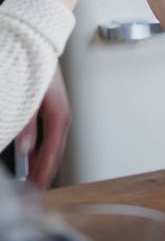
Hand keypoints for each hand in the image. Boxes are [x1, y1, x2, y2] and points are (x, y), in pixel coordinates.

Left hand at [15, 66, 70, 188]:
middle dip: (44, 173)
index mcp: (59, 116)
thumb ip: (27, 125)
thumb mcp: (28, 98)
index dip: (44, 173)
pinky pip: (50, 138)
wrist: (41, 46)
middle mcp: (62, 117)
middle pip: (55, 153)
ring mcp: (59, 115)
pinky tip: (32, 159)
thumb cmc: (37, 66)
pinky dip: (42, 152)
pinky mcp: (53, 112)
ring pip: (53, 147)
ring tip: (32, 181)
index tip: (36, 189)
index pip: (52, 153)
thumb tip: (26, 149)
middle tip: (33, 193)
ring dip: (43, 164)